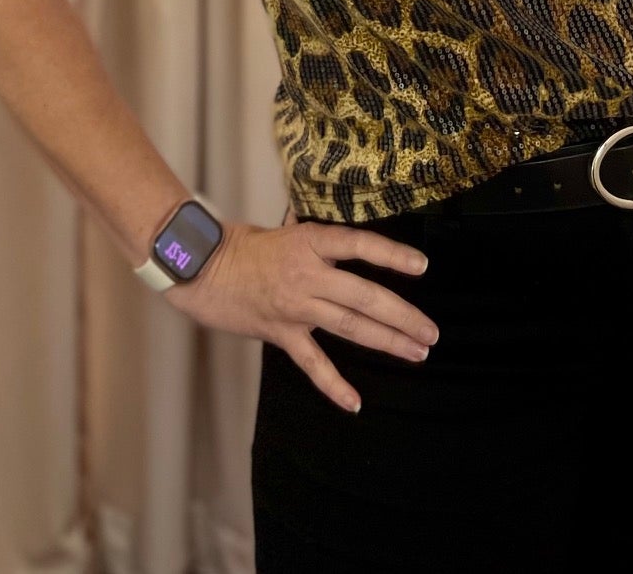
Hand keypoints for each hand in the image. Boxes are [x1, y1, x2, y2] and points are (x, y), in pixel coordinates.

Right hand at [160, 214, 438, 412]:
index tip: (422, 266)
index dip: (393, 255)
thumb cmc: (241, 244)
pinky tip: (354, 402)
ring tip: (416, 352)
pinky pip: (312, 362)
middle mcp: (308, 273)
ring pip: (350, 326)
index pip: (361, 245)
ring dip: (387, 340)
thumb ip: (316, 238)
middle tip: (431, 332)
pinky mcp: (280, 332)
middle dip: (403, 315)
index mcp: (311, 241)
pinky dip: (334, 384)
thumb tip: (344, 235)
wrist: (201, 267)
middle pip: (365, 295)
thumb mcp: (285, 229)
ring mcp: (295, 305)